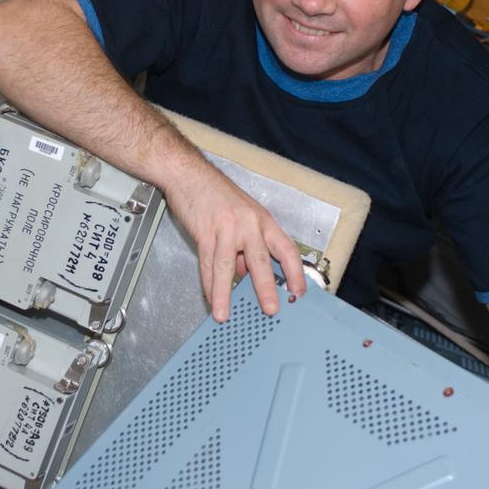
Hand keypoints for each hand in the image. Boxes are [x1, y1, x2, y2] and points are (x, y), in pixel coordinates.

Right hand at [163, 160, 305, 321]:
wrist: (189, 174)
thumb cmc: (215, 192)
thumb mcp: (242, 216)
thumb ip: (246, 246)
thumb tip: (246, 274)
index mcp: (263, 220)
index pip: (287, 250)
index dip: (296, 273)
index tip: (299, 292)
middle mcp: (248, 224)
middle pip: (261, 261)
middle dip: (266, 288)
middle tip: (270, 309)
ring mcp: (227, 228)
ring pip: (228, 267)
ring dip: (226, 294)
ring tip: (225, 314)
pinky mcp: (205, 231)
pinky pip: (208, 263)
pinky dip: (208, 284)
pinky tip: (210, 297)